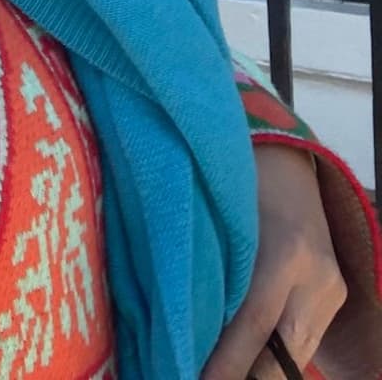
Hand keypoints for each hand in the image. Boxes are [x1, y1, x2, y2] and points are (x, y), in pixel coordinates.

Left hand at [202, 142, 346, 379]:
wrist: (287, 156)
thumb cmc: (238, 178)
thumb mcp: (218, 217)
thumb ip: (208, 269)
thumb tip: (178, 326)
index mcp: (284, 253)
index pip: (253, 327)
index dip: (223, 366)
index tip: (188, 378)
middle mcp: (317, 277)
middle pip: (283, 356)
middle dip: (243, 378)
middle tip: (198, 378)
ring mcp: (333, 289)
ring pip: (296, 355)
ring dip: (257, 370)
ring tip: (214, 372)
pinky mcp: (336, 295)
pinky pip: (303, 340)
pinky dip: (272, 354)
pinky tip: (239, 360)